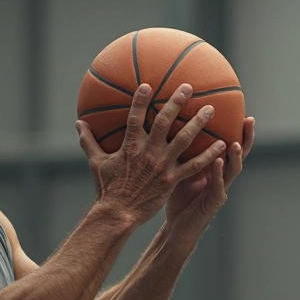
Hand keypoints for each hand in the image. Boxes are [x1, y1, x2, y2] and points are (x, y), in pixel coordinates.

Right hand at [77, 83, 226, 227]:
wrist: (118, 214)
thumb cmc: (107, 189)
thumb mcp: (96, 163)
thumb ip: (88, 141)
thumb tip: (78, 123)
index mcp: (129, 147)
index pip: (134, 118)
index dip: (141, 100)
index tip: (148, 85)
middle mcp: (147, 153)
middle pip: (164, 122)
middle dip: (176, 103)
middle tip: (188, 87)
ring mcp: (161, 166)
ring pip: (183, 140)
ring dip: (197, 123)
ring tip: (210, 109)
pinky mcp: (172, 180)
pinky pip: (193, 166)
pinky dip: (208, 155)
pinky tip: (221, 145)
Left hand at [164, 117, 254, 244]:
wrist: (176, 227)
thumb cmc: (177, 195)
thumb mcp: (179, 167)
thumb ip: (181, 149)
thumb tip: (169, 123)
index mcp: (215, 166)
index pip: (229, 144)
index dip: (237, 129)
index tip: (242, 110)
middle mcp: (221, 176)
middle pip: (239, 154)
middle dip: (246, 138)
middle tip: (249, 120)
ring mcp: (219, 189)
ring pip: (233, 170)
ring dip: (236, 156)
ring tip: (235, 143)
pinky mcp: (213, 203)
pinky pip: (218, 187)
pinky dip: (218, 174)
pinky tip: (217, 162)